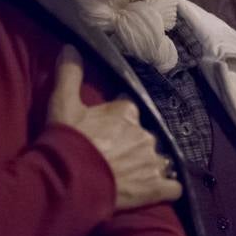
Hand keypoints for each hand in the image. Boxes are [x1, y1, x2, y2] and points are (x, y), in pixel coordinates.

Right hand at [47, 47, 181, 209]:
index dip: (117, 117)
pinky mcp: (155, 188)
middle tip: (113, 154)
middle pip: (144, 134)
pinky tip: (157, 189)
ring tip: (131, 174)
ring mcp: (152, 162)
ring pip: (159, 159)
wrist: (69, 182)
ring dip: (148, 164)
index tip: (105, 127)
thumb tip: (71, 46)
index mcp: (127, 112)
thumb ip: (69, 74)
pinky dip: (167, 188)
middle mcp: (145, 134)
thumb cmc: (68, 140)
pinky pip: (173, 187)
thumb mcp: (62, 104)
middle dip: (132, 142)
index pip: (128, 107)